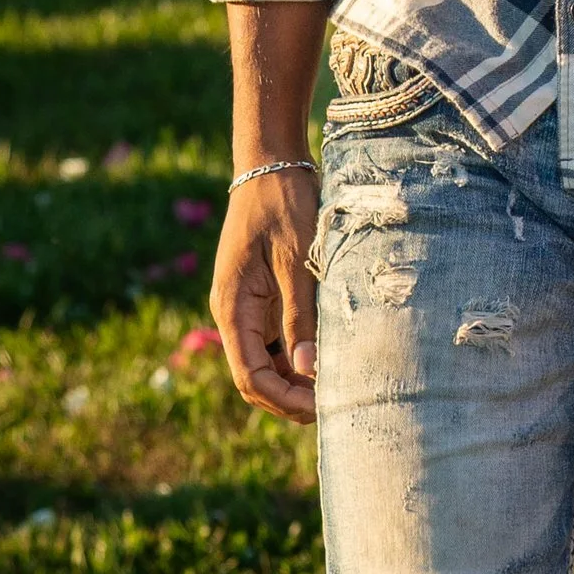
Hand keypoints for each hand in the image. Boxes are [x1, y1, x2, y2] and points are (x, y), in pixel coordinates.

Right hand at [213, 166, 319, 426]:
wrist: (272, 164)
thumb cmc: (284, 205)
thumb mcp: (296, 259)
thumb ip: (300, 315)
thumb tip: (307, 369)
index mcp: (233, 307)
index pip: (250, 375)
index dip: (283, 399)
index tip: (320, 409)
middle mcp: (235, 313)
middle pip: (258, 376)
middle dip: (291, 397)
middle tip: (337, 406)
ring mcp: (249, 307)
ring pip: (270, 361)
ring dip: (298, 379)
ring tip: (340, 386)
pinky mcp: (266, 297)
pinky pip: (279, 339)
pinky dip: (301, 354)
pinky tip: (332, 356)